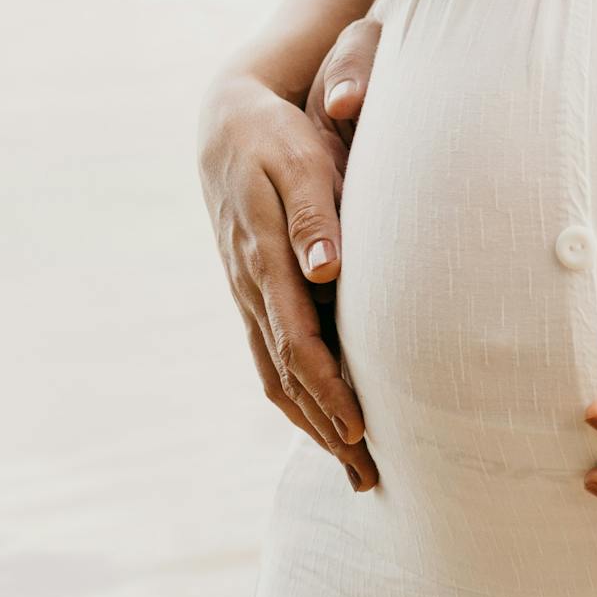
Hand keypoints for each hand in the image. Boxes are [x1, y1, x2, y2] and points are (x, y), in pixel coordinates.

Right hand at [196, 24, 379, 490]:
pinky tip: (319, 422)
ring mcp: (247, 294)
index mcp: (267, 263)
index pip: (299, 345)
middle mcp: (252, 288)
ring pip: (274, 376)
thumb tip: (326, 269)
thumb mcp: (301, 162)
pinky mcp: (252, 292)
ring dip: (310, 425)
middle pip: (287, 377)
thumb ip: (317, 215)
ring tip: (352, 468)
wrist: (228, 118)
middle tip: (369, 478)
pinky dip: (294, 398)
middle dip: (326, 431)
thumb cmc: (279, 138)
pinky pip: (269, 358)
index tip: (360, 432)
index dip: (329, 392)